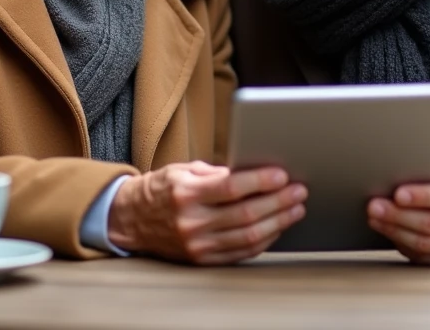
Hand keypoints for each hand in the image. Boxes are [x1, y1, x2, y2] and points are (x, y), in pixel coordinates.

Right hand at [107, 161, 306, 264]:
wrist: (131, 220)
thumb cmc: (161, 190)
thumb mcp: (183, 170)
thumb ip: (216, 172)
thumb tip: (252, 171)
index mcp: (186, 194)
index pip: (230, 187)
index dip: (260, 181)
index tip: (282, 174)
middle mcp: (191, 222)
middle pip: (245, 214)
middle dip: (278, 201)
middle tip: (298, 191)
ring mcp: (197, 245)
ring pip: (248, 236)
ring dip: (278, 222)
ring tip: (295, 208)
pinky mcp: (202, 260)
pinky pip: (241, 253)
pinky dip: (264, 241)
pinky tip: (277, 227)